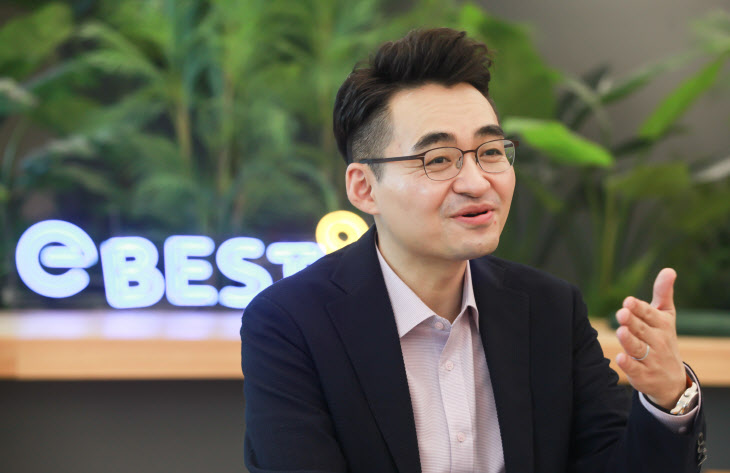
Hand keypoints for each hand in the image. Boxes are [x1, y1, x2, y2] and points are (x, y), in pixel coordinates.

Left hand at [615, 268, 686, 408]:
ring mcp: (651, 359)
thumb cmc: (663, 338)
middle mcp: (657, 342)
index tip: (628, 301)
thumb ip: (663, 294)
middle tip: (622, 313)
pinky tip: (620, 357)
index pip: (649, 314)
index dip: (638, 308)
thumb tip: (669, 269)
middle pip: (642, 330)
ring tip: (621, 331)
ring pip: (638, 349)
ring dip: (629, 341)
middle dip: (632, 322)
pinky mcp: (643, 375)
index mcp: (661, 325)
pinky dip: (628, 364)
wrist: (671, 378)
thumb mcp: (666, 316)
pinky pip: (635, 369)